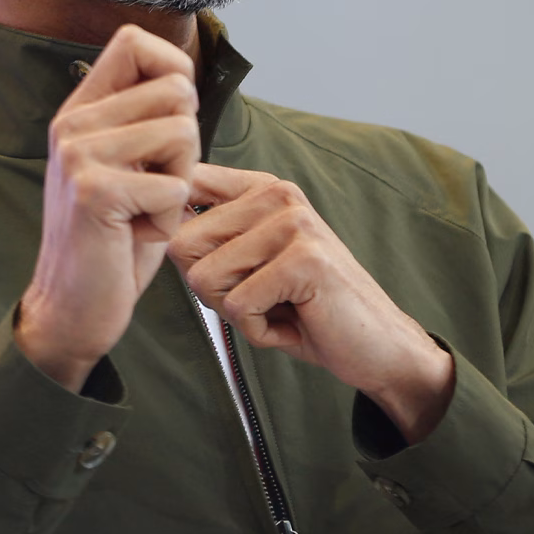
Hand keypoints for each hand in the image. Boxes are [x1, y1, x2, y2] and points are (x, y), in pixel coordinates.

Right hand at [16, 25, 200, 391]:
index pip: (135, 41)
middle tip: (153, 186)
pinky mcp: (94, 191)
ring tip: (143, 211)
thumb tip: (183, 76)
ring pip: (183, 134)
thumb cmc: (111, 239)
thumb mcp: (125, 166)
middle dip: (186, 146)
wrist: (71, 307)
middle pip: (178, 92)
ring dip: (179, 185)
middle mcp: (72, 123)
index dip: (173, 70)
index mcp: (80, 111)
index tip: (170, 119)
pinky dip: (168, 222)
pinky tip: (135, 236)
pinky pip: (175, 187)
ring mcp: (78, 154)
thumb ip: (143, 119)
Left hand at [173, 163, 455, 441]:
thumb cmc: (310, 308)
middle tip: (259, 298)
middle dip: (210, 289)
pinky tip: (294, 322)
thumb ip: (213, 236)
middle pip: (181, 244)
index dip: (174, 228)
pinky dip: (259, 331)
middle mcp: (277, 194)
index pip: (185, 186)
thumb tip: (154, 222)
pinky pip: (238, 307)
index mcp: (263, 188)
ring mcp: (293, 224)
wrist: (379, 346)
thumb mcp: (255, 260)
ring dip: (236, 312)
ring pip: (204, 278)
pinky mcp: (304, 261)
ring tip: (280, 308)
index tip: (208, 259)